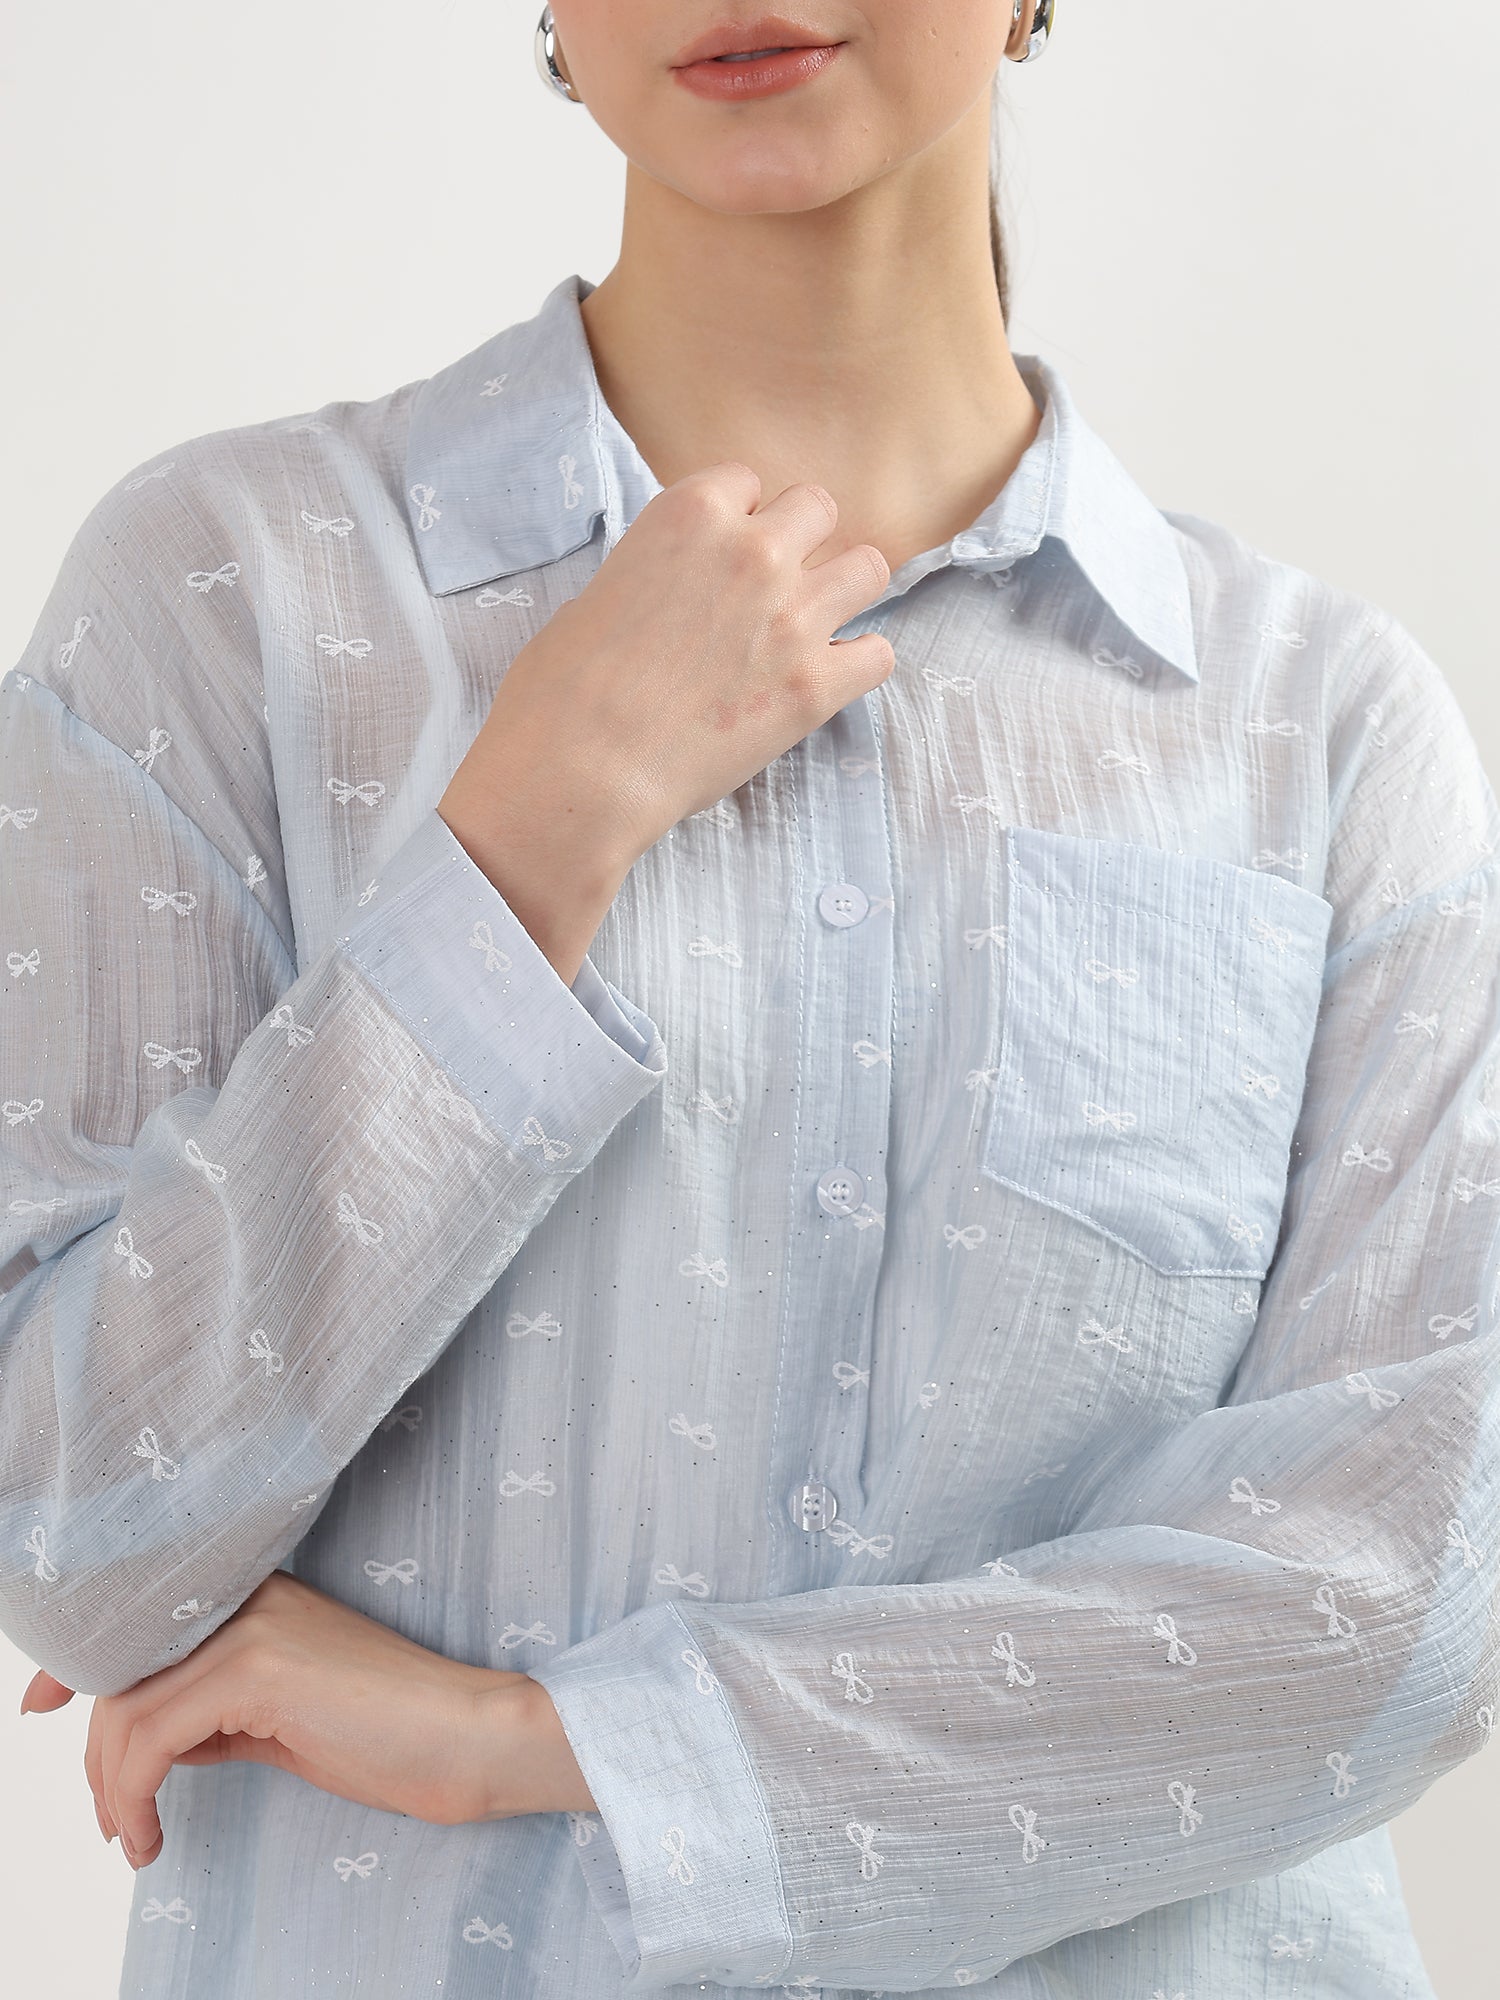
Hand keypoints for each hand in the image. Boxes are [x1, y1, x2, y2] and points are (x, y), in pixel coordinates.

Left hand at [17, 1569, 595, 1868]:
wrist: (470, 1737)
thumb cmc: (395, 1735)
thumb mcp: (286, 1720)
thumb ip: (222, 1713)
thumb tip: (161, 1740)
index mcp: (260, 1597)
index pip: (144, 1621)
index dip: (79, 1663)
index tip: (40, 1706)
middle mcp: (250, 1596)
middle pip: (124, 1667)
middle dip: (92, 1751)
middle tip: (106, 1818)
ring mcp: (253, 1625)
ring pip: (128, 1706)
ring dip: (111, 1788)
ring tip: (134, 1837)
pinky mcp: (258, 1667)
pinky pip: (153, 1735)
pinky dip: (133, 1794)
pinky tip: (151, 1832)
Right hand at [467, 460, 895, 868]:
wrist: (580, 768)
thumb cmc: (562, 688)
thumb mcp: (600, 592)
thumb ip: (659, 571)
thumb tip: (677, 591)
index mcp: (690, 513)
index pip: (747, 482)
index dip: (738, 521)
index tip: (722, 559)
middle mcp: (753, 551)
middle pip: (818, 509)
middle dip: (800, 543)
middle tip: (773, 589)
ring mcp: (793, 617)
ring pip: (868, 568)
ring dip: (843, 593)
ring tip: (813, 627)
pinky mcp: (815, 685)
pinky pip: (879, 654)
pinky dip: (858, 666)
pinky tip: (826, 681)